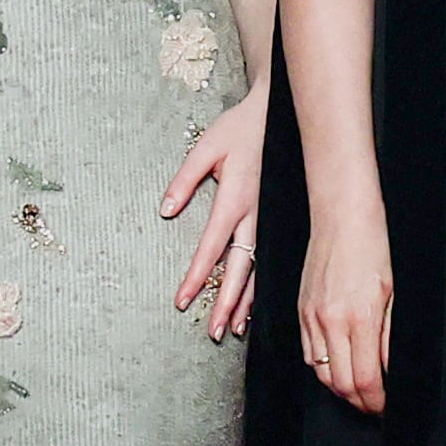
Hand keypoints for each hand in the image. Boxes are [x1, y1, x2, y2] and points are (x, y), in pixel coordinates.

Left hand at [163, 87, 270, 341]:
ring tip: (232, 329)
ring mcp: (268, 220)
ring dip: (244, 301)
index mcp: (235, 199)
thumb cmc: (239, 129)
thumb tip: (166, 209)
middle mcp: (254, 216)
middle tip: (213, 331)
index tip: (182, 301)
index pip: (212, 247)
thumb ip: (185, 179)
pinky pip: (266, 260)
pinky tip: (252, 306)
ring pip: (256, 270)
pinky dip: (259, 286)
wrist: (278, 114)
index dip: (197, 276)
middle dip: (227, 302)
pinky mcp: (273, 220)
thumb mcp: (205, 147)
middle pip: (239, 269)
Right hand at [299, 201, 395, 413]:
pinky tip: (337, 367)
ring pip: (320, 372)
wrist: (340, 218)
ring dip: (339, 388)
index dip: (375, 400)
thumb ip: (389, 336)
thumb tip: (390, 369)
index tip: (384, 407)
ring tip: (358, 391)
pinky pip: (307, 353)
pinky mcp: (300, 311)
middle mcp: (330, 321)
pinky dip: (322, 368)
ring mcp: (311, 317)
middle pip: (339, 383)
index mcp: (359, 318)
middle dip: (358, 401)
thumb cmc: (372, 247)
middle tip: (374, 405)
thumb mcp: (393, 294)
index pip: (364, 378)